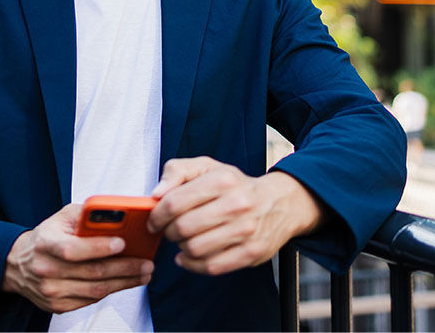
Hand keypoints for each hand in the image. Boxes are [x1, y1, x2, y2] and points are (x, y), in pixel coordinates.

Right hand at [2, 203, 153, 313]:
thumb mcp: (61, 218)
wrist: (17, 264)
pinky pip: (90, 300)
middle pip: (92, 272)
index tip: (122, 243)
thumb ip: (86, 214)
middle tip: (146, 263)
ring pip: (96, 290)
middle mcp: (47, 270)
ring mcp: (52, 291)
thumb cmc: (46, 237)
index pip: (73, 249)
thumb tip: (117, 216)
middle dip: (124, 268)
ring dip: (124, 283)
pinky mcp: (57, 305)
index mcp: (46, 244)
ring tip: (144, 274)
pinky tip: (125, 282)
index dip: (99, 247)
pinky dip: (111, 291)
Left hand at [147, 157, 321, 276]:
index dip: (157, 215)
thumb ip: (176, 171)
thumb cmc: (235, 185)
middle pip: (183, 228)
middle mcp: (236, 204)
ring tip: (185, 240)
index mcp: (222, 179)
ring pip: (195, 249)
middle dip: (169, 232)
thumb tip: (156, 194)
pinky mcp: (251, 253)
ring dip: (182, 248)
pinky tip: (191, 256)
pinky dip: (194, 265)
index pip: (174, 202)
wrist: (279, 202)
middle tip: (171, 230)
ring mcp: (246, 231)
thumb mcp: (207, 167)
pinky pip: (211, 267)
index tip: (155, 220)